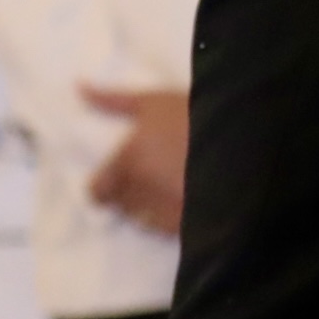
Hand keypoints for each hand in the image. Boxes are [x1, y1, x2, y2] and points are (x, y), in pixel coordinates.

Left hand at [82, 85, 188, 237]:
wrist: (240, 143)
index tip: (111, 179)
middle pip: (120, 206)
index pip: (97, 192)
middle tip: (144, 178)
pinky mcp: (188, 228)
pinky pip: (168, 230)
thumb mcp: (151, 102)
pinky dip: (171, 219)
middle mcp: (140, 194)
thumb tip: (78, 88)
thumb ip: (112, 101)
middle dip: (126, 195)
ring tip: (166, 188)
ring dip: (148, 208)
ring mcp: (166, 215)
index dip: (101, 188)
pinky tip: (184, 201)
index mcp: (127, 165)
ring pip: (144, 220)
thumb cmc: (192, 116)